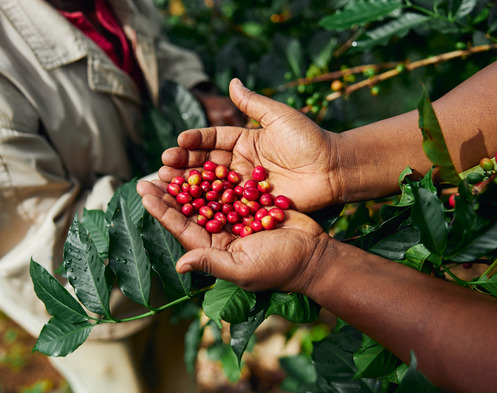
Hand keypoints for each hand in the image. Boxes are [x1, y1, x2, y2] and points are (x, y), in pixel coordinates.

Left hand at [137, 179, 330, 292]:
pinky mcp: (251, 205)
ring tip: (172, 163)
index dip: (162, 210)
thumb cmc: (280, 267)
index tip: (144, 191)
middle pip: (189, 209)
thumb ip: (211, 263)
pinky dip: (216, 175)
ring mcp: (236, 219)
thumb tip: (180, 265)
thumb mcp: (243, 268)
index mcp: (214, 249)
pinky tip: (203, 160)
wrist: (315, 255)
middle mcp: (221, 234)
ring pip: (207, 196)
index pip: (181, 227)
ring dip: (190, 181)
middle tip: (151, 173)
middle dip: (170, 192)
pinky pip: (229, 188)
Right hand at [163, 78, 343, 211]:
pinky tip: (189, 207)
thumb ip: (253, 103)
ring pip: (212, 186)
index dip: (195, 141)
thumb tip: (232, 81)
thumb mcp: (279, 116)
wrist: (334, 168)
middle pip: (207, 164)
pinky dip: (208, 206)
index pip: (213, 140)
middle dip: (184, 165)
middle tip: (163, 166)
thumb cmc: (309, 139)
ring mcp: (245, 186)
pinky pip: (228, 205)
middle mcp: (241, 164)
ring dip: (189, 186)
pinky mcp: (252, 205)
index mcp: (245, 141)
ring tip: (167, 183)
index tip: (178, 141)